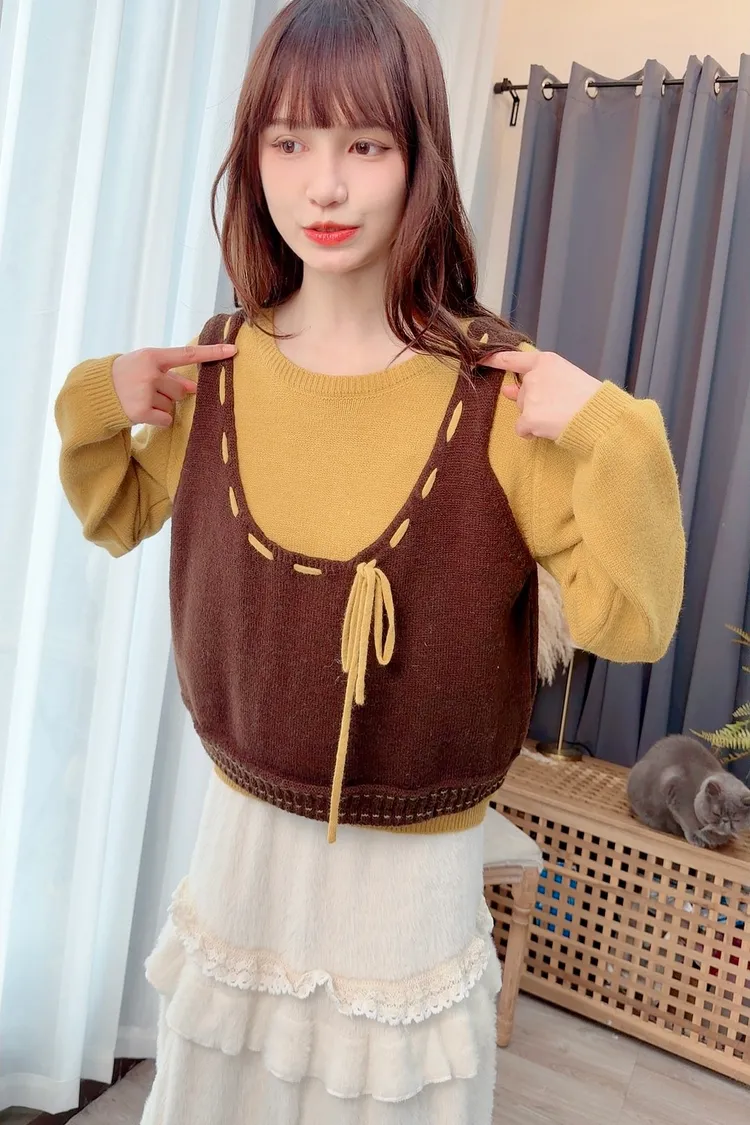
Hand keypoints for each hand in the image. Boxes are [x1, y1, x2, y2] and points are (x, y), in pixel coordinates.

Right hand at [112, 343, 236, 427]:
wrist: (96, 392)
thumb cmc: (127, 376)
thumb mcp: (146, 367)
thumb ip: (169, 373)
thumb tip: (193, 388)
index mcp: (152, 356)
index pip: (187, 354)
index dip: (212, 353)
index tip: (233, 350)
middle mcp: (149, 373)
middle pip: (181, 389)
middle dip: (170, 393)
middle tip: (147, 389)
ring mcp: (144, 392)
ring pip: (172, 405)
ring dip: (161, 405)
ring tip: (140, 399)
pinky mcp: (140, 412)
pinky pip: (165, 419)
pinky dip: (157, 419)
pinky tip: (142, 412)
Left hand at [485, 349, 600, 440]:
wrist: (599, 416)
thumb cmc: (589, 398)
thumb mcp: (565, 379)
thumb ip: (535, 381)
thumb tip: (506, 390)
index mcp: (545, 361)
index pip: (513, 358)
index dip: (495, 359)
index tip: (480, 358)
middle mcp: (534, 376)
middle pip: (522, 394)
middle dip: (534, 403)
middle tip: (559, 407)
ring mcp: (530, 397)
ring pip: (522, 412)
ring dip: (535, 418)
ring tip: (559, 417)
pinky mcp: (529, 417)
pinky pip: (522, 429)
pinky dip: (532, 432)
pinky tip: (550, 429)